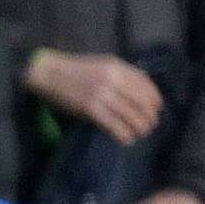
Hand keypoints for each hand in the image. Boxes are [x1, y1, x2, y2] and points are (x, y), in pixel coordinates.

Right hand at [28, 48, 166, 145]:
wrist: (47, 74)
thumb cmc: (75, 70)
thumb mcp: (103, 64)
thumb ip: (122, 73)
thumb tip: (143, 87)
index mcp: (118, 68)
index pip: (146, 85)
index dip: (155, 100)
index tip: (156, 109)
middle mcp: (113, 80)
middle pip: (142, 103)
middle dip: (149, 117)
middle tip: (149, 126)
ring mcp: (101, 95)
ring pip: (131, 116)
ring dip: (139, 128)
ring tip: (139, 134)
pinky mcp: (90, 109)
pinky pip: (114, 125)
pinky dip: (123, 134)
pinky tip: (125, 139)